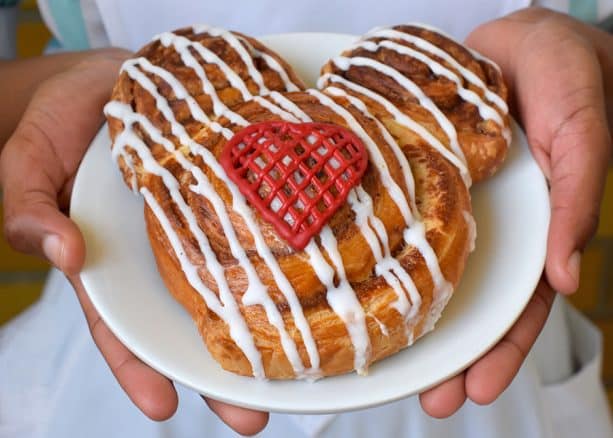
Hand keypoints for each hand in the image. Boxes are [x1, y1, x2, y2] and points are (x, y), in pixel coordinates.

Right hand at [0, 49, 268, 434]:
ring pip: (229, 282)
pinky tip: (308, 269)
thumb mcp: (26, 165)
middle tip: (252, 417)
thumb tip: (65, 255)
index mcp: (107, 262)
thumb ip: (31, 212)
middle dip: (219, 373)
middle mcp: (157, 253)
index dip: (139, 370)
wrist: (98, 80)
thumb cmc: (55, 124)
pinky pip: (248, 222)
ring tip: (298, 367)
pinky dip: (274, 247)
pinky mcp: (221, 188)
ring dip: (262, 324)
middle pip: (189, 323)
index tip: (163, 408)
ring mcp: (193, 224)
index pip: (120, 329)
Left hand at [419, 8, 611, 416]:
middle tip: (430, 399)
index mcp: (537, 230)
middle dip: (455, 354)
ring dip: (417, 316)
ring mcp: (456, 206)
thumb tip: (566, 275)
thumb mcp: (582, 133)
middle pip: (474, 303)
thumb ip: (576, 199)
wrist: (517, 42)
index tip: (476, 391)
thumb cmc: (567, 78)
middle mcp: (495, 226)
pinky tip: (365, 279)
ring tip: (391, 362)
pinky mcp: (424, 178)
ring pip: (436, 273)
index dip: (503, 350)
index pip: (522, 305)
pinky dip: (389, 253)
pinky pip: (405, 221)